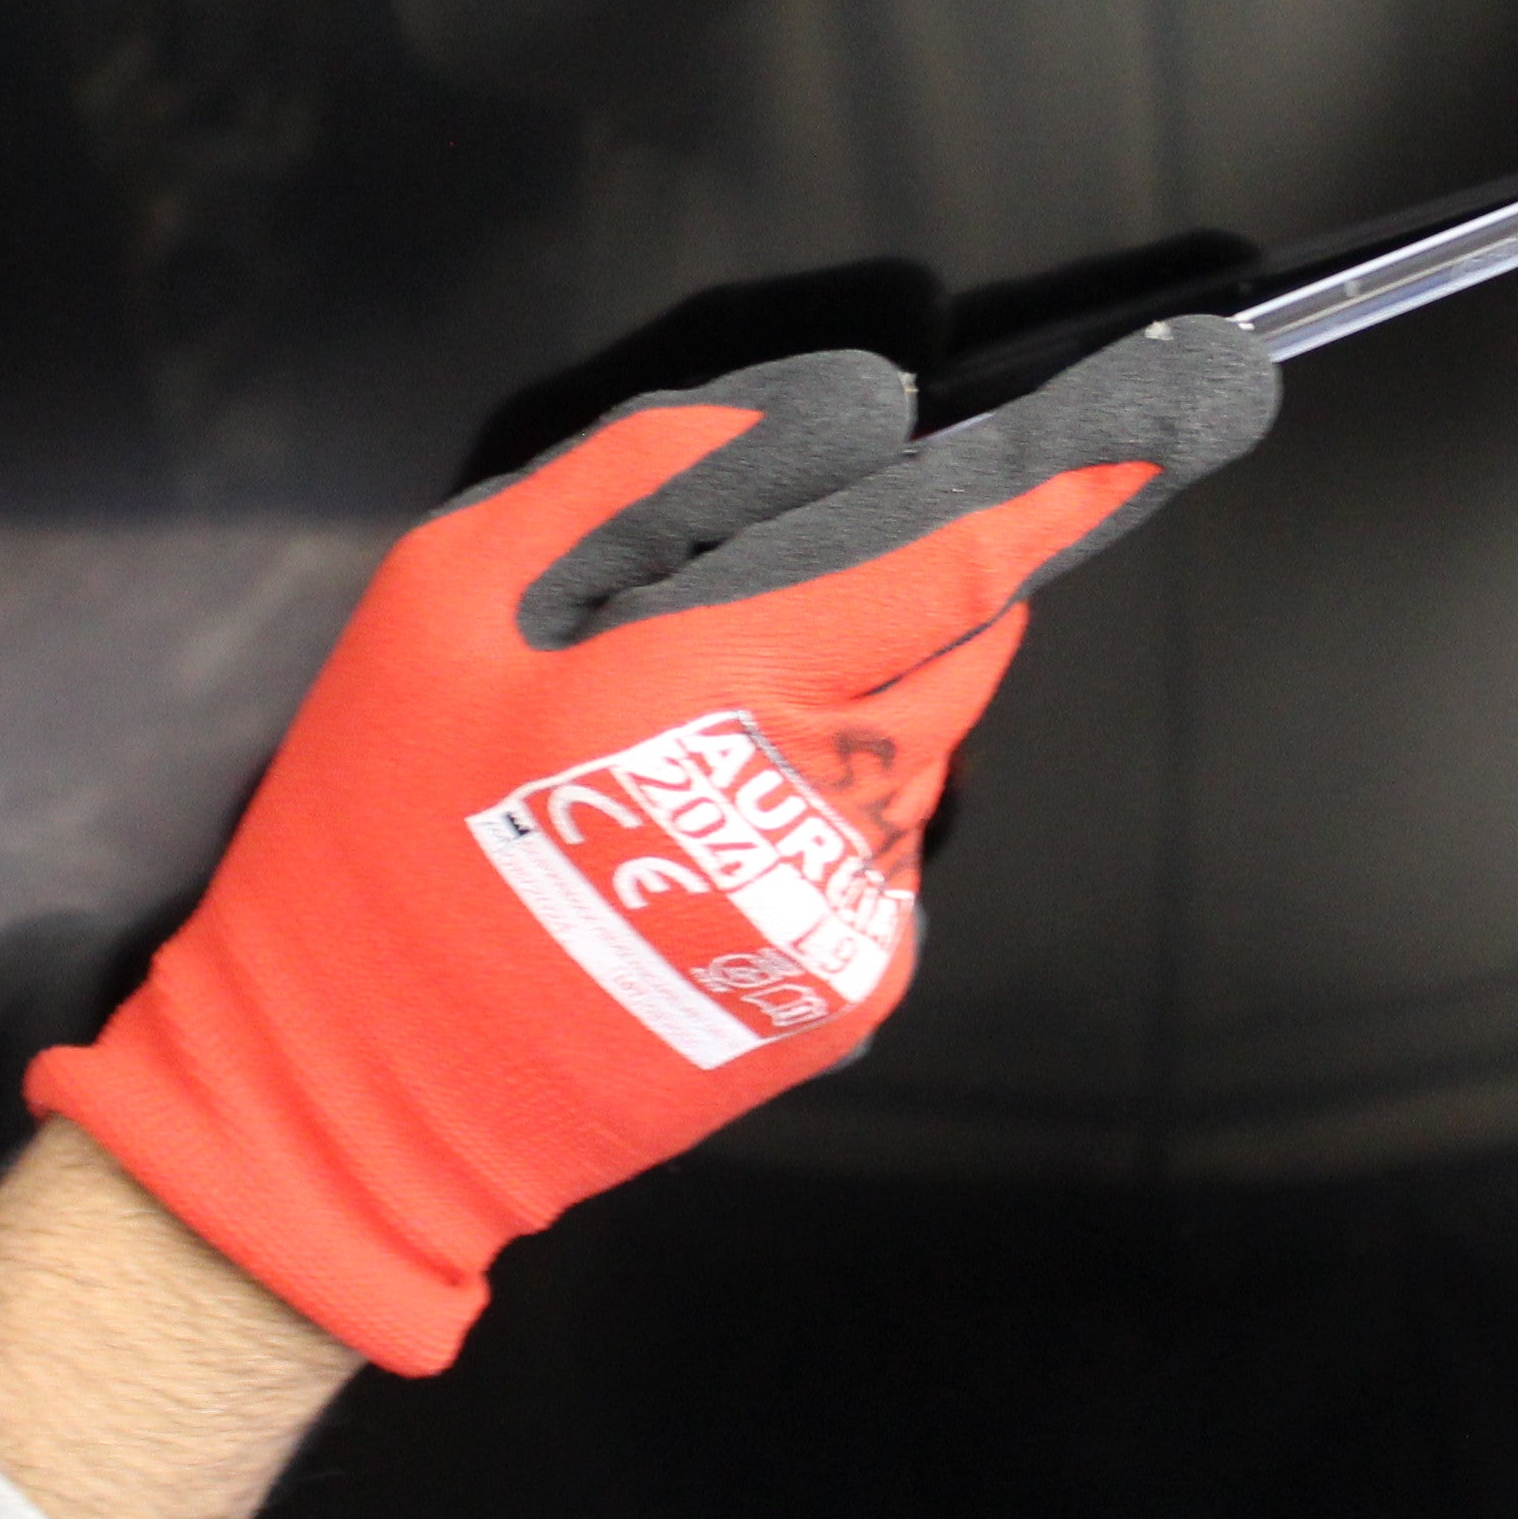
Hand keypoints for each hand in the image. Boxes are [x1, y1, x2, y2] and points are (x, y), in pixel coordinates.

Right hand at [30, 316, 1277, 1373]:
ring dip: (848, 705)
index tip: (1157, 420)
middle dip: (899, 593)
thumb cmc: (377, 840)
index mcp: (704, 697)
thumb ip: (645, 478)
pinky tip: (687, 848)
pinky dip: (822, 809)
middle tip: (738, 615)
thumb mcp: (445, 600)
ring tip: (670, 756)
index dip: (1056, 485)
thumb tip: (826, 410)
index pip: (943, 562)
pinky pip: (882, 845)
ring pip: (921, 744)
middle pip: (953, 643)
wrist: (360, 1107)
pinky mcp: (849, 994)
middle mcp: (810, 813)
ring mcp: (845, 918)